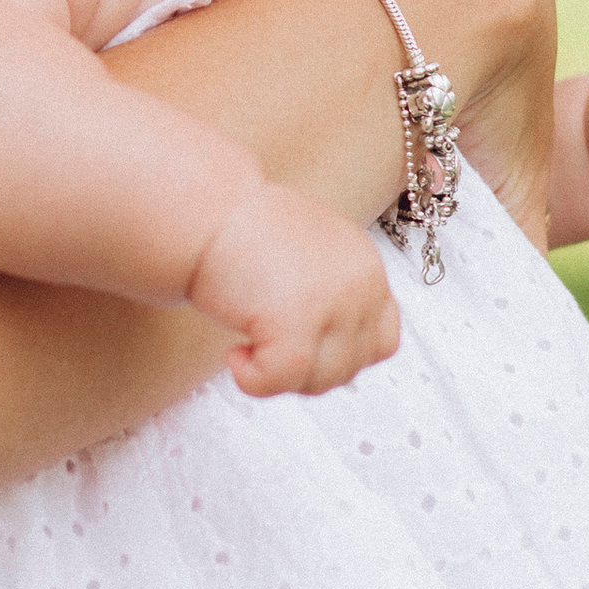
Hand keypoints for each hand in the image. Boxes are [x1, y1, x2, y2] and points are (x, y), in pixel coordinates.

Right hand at [190, 181, 401, 396]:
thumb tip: (329, 354)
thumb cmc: (242, 230)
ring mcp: (335, 304)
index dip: (340, 355)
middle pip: (349, 367)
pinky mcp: (297, 323)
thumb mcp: (310, 257)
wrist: (207, 208)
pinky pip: (282, 380)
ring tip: (246, 346)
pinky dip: (254, 381)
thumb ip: (332, 296)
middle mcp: (360, 285)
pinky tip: (234, 355)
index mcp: (365, 267)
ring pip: (320, 380)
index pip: (382, 340)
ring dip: (279, 376)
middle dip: (304, 371)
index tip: (305, 348)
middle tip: (264, 348)